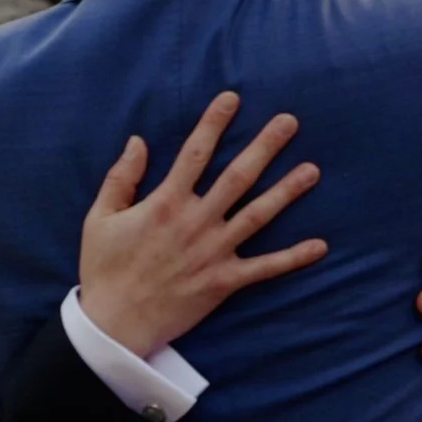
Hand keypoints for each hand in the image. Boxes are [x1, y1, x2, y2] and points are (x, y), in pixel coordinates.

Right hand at [80, 91, 327, 356]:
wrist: (115, 324)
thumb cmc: (105, 269)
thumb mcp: (100, 218)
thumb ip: (121, 177)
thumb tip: (138, 140)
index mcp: (165, 203)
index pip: (195, 153)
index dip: (214, 123)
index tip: (232, 98)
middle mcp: (195, 222)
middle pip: (238, 176)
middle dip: (265, 146)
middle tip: (289, 122)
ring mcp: (214, 251)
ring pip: (258, 215)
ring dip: (287, 191)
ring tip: (313, 170)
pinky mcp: (224, 280)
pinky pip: (265, 268)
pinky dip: (293, 258)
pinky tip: (320, 246)